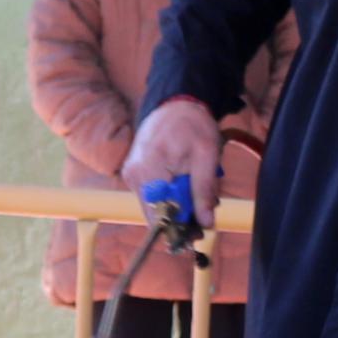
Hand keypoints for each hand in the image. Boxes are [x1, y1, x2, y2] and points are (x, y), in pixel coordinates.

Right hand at [122, 96, 224, 228]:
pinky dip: (168, 197)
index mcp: (150, 168)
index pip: (162, 213)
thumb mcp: (207, 155)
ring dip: (176, 206)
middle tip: (205, 211)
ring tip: (195, 193)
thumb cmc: (193, 126)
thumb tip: (206, 223)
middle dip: (182, 216)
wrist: (176, 106)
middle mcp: (134, 175)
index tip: (200, 231)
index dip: (182, 226)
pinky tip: (182, 186)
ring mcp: (130, 175)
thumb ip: (205, 190)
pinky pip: (151, 197)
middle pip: (156, 213)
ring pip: (154, 207)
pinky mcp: (132, 175)